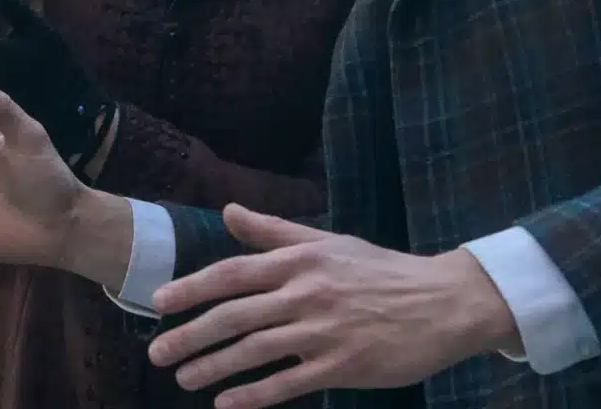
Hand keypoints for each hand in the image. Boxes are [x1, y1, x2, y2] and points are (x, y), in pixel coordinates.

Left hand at [144, 205, 519, 407]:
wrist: (443, 302)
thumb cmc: (381, 271)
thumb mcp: (327, 242)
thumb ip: (274, 231)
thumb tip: (228, 211)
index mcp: (300, 260)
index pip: (233, 273)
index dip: (191, 288)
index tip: (158, 302)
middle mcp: (306, 293)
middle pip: (234, 315)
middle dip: (190, 334)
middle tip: (157, 351)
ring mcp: (324, 331)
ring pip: (254, 351)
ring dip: (213, 366)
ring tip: (183, 378)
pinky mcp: (342, 366)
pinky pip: (288, 383)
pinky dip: (254, 395)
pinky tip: (227, 404)